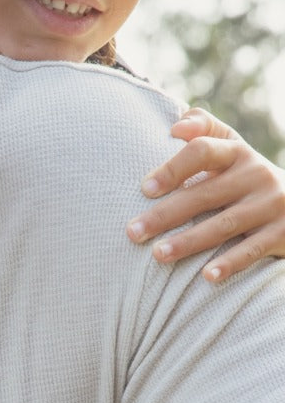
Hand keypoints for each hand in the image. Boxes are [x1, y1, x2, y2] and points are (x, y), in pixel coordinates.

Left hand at [126, 108, 284, 281]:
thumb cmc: (242, 176)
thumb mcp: (230, 148)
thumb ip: (203, 131)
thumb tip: (176, 125)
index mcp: (236, 153)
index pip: (203, 151)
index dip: (173, 168)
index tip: (145, 189)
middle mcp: (255, 174)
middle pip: (205, 194)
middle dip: (166, 214)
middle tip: (133, 232)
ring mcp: (271, 204)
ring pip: (225, 224)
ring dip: (190, 241)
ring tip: (158, 254)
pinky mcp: (282, 232)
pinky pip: (253, 249)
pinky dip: (230, 263)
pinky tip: (206, 277)